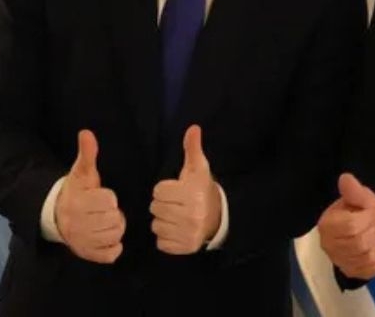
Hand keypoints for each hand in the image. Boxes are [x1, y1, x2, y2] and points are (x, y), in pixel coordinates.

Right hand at [55, 130, 125, 263]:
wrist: (56, 216)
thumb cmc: (76, 191)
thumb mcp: (81, 172)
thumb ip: (87, 154)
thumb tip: (86, 132)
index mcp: (78, 202)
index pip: (108, 200)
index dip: (109, 198)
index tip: (103, 197)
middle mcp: (78, 224)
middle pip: (114, 220)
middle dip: (114, 214)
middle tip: (106, 211)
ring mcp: (82, 241)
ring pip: (114, 237)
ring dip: (115, 230)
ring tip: (106, 222)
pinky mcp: (87, 255)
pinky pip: (110, 255)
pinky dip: (113, 248)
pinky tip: (107, 237)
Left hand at [150, 125, 220, 253]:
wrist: (219, 217)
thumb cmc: (202, 189)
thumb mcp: (198, 168)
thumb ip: (192, 148)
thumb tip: (193, 127)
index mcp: (192, 193)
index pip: (158, 191)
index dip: (165, 189)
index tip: (176, 190)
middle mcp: (191, 214)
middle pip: (155, 208)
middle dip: (163, 205)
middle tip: (175, 203)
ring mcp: (188, 233)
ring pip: (156, 225)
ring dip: (163, 221)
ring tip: (175, 216)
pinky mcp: (184, 247)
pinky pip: (161, 242)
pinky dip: (166, 237)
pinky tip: (176, 229)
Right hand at [317, 173, 374, 279]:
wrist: (366, 228)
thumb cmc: (361, 210)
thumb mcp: (360, 196)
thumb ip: (354, 190)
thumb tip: (345, 178)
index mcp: (327, 224)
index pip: (351, 227)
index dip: (365, 218)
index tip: (369, 212)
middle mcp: (329, 245)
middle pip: (359, 243)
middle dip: (372, 231)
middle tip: (373, 224)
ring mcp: (340, 261)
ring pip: (366, 256)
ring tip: (373, 234)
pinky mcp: (353, 272)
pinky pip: (371, 268)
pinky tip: (374, 248)